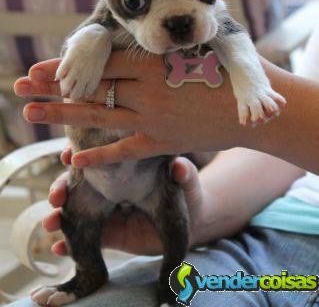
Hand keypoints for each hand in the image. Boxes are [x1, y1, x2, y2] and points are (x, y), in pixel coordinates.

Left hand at [14, 53, 244, 166]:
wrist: (252, 109)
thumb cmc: (225, 71)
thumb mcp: (196, 45)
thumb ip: (167, 39)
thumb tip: (145, 26)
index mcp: (154, 64)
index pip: (100, 62)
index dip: (66, 63)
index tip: (39, 65)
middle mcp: (146, 91)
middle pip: (90, 87)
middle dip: (51, 86)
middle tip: (18, 86)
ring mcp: (151, 119)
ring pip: (97, 116)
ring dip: (61, 114)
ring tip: (29, 113)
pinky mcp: (161, 143)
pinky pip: (123, 151)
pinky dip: (98, 156)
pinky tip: (72, 158)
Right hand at [44, 154, 206, 255]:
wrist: (192, 221)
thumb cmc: (186, 192)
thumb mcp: (186, 182)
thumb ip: (182, 174)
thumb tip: (179, 166)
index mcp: (123, 165)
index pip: (95, 155)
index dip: (77, 153)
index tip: (66, 155)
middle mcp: (110, 185)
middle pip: (78, 183)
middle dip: (61, 187)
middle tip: (56, 197)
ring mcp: (107, 209)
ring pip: (76, 210)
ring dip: (59, 216)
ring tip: (51, 223)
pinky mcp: (110, 232)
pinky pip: (86, 236)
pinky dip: (70, 243)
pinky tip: (60, 248)